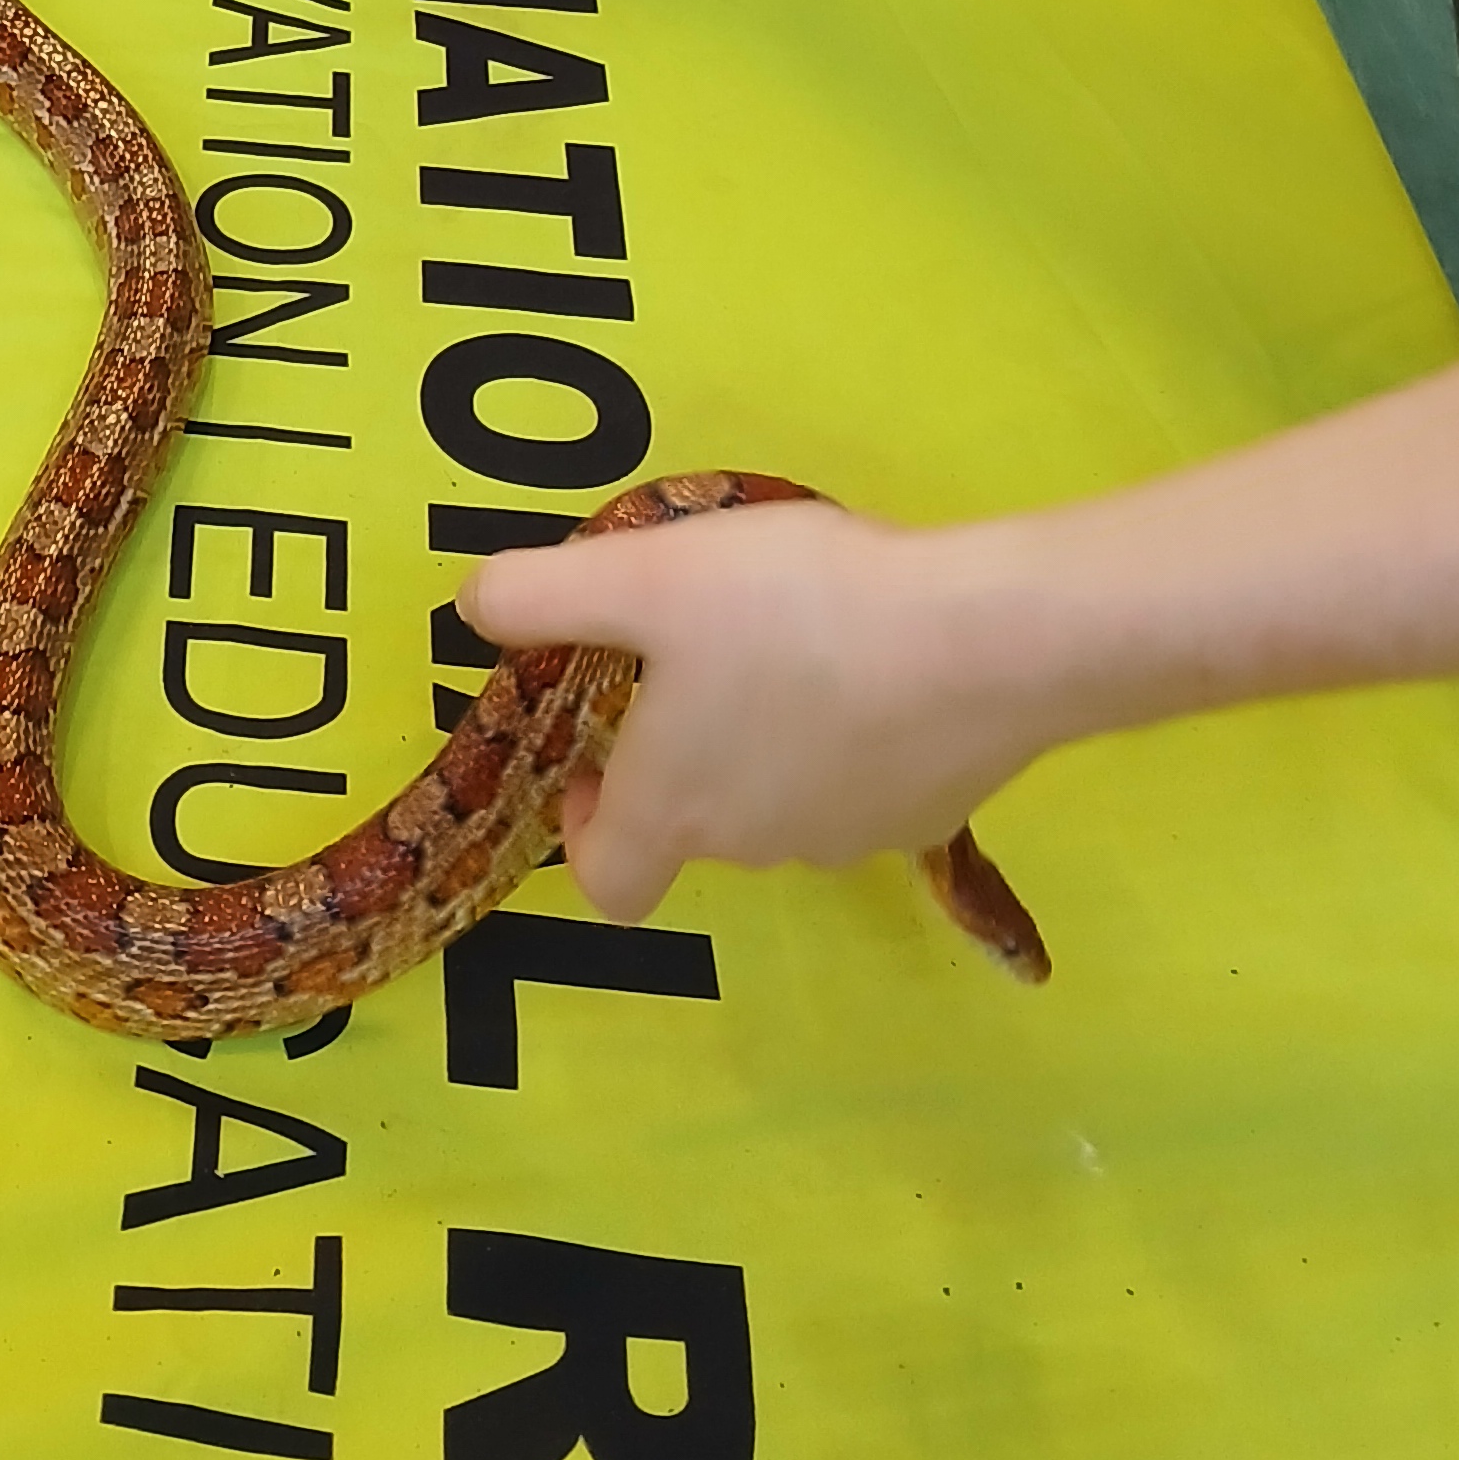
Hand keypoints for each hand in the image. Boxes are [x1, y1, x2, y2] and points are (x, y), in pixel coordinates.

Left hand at [465, 503, 1039, 925]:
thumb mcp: (642, 576)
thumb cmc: (791, 610)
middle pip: (694, 829)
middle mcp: (754, 848)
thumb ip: (539, 594)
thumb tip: (472, 611)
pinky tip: (872, 658)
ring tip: (789, 640)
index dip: (586, 832)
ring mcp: (849, 840)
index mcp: (675, 808)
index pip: (609, 884)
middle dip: (682, 752)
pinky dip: (849, 737)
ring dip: (766, 740)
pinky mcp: (927, 816)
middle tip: (698, 658)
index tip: (595, 758)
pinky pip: (862, 785)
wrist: (986, 641)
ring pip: (778, 804)